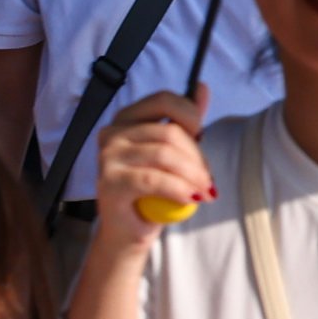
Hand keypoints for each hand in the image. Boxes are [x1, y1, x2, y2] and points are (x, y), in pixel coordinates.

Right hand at [94, 89, 213, 242]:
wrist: (128, 230)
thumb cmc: (151, 192)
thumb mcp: (172, 153)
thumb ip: (185, 122)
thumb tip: (202, 88)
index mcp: (126, 118)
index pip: (164, 100)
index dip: (191, 116)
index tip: (202, 138)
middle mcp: (112, 133)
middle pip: (169, 132)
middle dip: (197, 157)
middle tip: (208, 180)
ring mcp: (108, 157)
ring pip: (165, 155)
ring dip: (193, 176)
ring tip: (204, 192)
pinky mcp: (110, 182)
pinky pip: (154, 180)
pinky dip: (179, 189)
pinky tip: (191, 199)